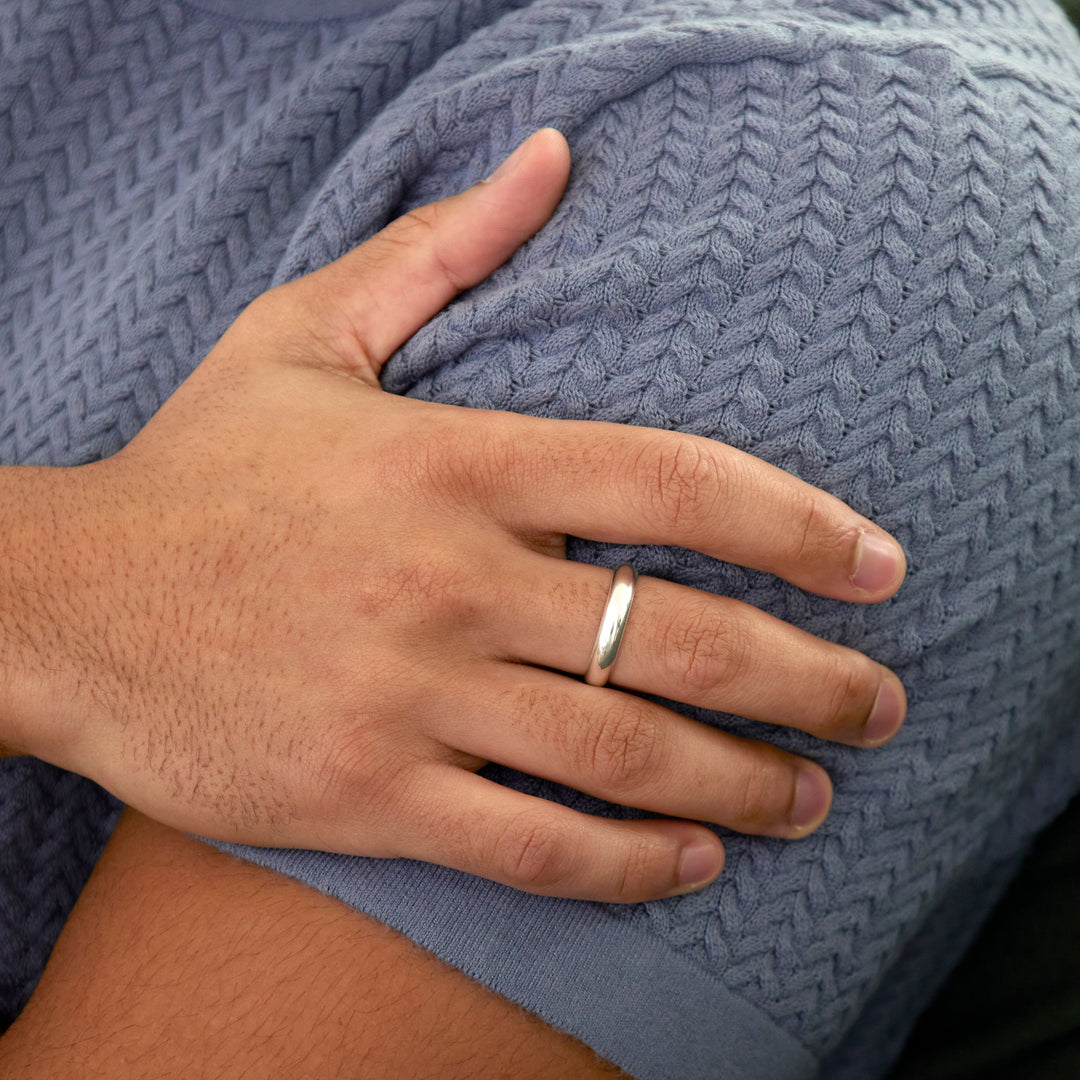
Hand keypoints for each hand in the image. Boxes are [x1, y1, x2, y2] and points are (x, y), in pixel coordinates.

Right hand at [3, 130, 905, 901]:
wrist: (64, 603)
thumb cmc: (200, 472)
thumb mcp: (305, 334)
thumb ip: (439, 248)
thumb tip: (549, 158)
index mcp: (453, 463)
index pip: (675, 482)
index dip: (799, 526)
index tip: (879, 566)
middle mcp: (448, 582)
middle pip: (681, 638)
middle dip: (810, 680)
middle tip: (879, 705)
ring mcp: (408, 697)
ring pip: (622, 757)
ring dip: (745, 783)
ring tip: (812, 795)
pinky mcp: (363, 796)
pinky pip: (530, 848)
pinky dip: (628, 866)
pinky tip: (692, 861)